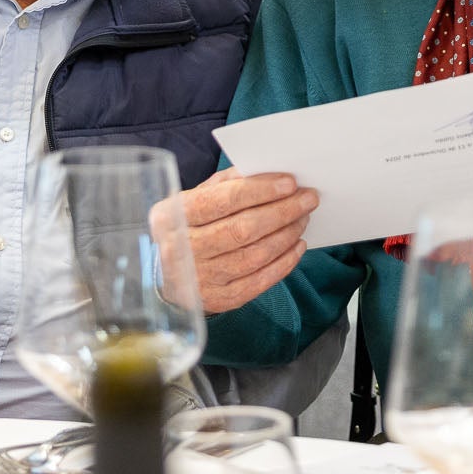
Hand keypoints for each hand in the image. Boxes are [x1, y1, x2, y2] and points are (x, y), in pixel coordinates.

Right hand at [172, 169, 317, 313]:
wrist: (164, 271)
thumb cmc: (188, 225)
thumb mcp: (196, 197)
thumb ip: (228, 183)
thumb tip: (271, 174)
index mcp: (173, 216)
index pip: (224, 200)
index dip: (261, 191)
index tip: (290, 183)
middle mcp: (183, 250)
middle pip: (243, 229)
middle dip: (283, 211)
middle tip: (308, 199)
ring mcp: (200, 278)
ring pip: (255, 255)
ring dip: (286, 234)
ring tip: (303, 218)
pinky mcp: (218, 299)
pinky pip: (259, 281)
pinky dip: (284, 262)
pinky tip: (297, 245)